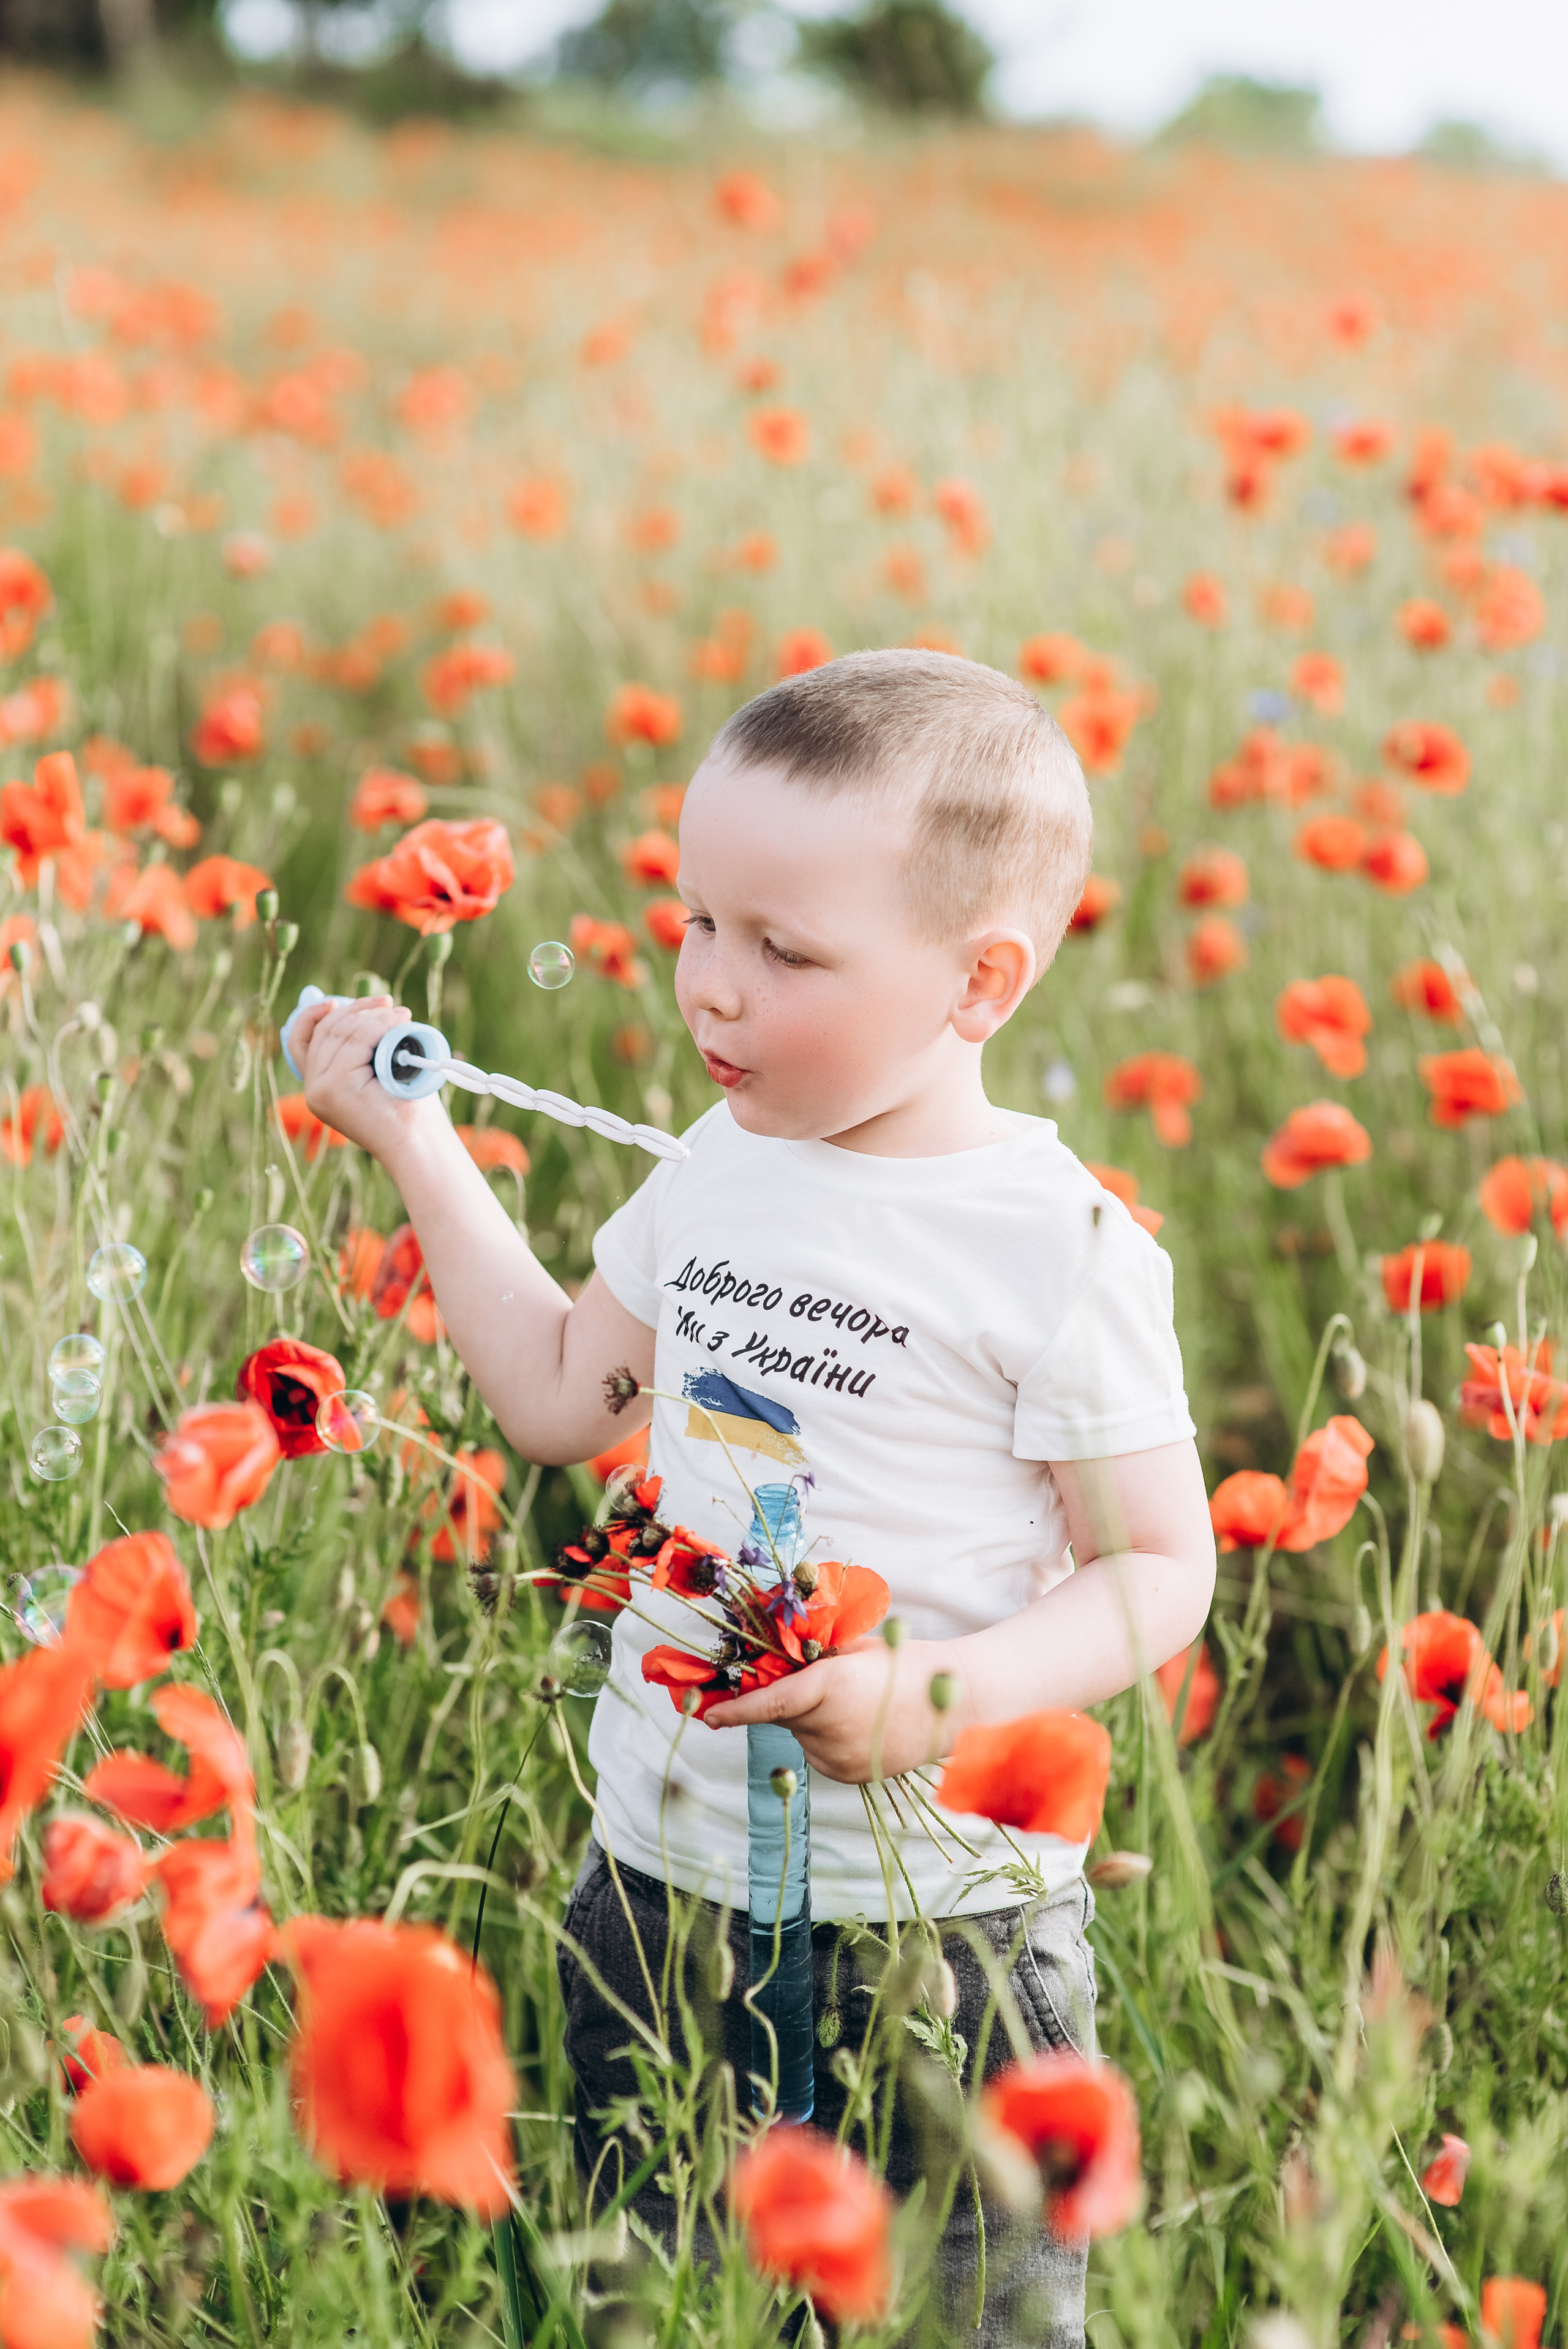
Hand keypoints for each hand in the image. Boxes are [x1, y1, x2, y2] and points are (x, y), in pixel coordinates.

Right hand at [292, 995, 446, 1169]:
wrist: (420, 1144)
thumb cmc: (410, 1109)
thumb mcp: (383, 1072)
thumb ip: (366, 1048)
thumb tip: (367, 1006)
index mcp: (320, 1087)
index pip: (301, 1041)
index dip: (313, 1015)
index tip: (338, 1000)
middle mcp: (314, 1090)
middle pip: (323, 1031)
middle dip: (356, 1009)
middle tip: (388, 1003)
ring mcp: (320, 1089)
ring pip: (340, 1033)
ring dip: (373, 1016)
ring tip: (402, 1016)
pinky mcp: (335, 1087)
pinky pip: (355, 1041)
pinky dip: (378, 1025)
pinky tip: (399, 1022)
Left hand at [702, 1637, 958, 1783]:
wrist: (955, 1705)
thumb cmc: (906, 1665)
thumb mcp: (858, 1648)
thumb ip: (817, 1656)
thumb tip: (779, 1658)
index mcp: (831, 1685)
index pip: (770, 1702)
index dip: (736, 1709)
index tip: (709, 1715)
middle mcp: (830, 1725)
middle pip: (783, 1714)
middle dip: (787, 1698)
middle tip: (817, 1682)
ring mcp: (838, 1755)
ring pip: (800, 1734)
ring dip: (809, 1718)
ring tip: (853, 1704)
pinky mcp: (846, 1773)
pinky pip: (816, 1752)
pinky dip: (823, 1736)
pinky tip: (857, 1724)